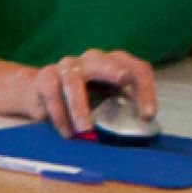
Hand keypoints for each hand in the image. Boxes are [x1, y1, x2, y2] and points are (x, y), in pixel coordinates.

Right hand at [26, 49, 156, 137]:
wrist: (43, 93)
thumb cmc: (86, 98)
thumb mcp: (110, 100)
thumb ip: (125, 107)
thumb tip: (143, 125)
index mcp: (115, 63)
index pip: (137, 69)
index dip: (145, 90)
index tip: (148, 115)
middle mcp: (93, 60)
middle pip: (105, 61)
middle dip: (115, 69)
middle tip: (125, 79)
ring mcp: (68, 66)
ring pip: (73, 81)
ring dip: (80, 106)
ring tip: (86, 129)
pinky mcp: (47, 78)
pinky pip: (53, 95)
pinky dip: (60, 116)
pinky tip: (68, 133)